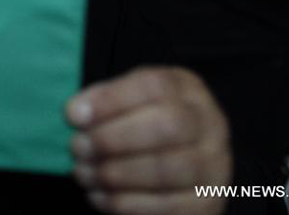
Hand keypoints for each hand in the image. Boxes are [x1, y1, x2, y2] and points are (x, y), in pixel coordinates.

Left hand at [65, 67, 231, 214]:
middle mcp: (210, 125)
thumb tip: (77, 113)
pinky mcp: (206, 204)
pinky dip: (124, 203)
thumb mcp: (129, 100)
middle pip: (167, 127)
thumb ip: (104, 101)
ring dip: (114, 174)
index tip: (74, 116)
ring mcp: (214, 166)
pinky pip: (165, 207)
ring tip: (82, 172)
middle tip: (77, 147)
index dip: (111, 100)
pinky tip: (98, 196)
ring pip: (166, 170)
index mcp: (187, 90)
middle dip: (113, 138)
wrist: (182, 163)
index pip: (154, 86)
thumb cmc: (145, 124)